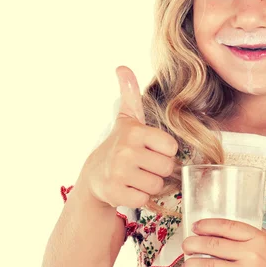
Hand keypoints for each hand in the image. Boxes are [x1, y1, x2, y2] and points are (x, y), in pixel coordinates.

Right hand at [77, 65, 179, 209]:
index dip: (164, 150)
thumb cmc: (120, 144)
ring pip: (157, 185)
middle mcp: (126, 151)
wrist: (95, 174)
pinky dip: (140, 197)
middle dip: (159, 169)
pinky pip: (144, 199)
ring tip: (137, 176)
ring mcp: (119, 173)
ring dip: (150, 184)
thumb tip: (122, 67)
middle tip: (144, 165)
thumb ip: (130, 93)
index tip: (151, 148)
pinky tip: (129, 188)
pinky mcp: (115, 193)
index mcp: (135, 132)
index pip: (171, 147)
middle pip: (167, 167)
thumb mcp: (127, 118)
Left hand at [181, 218, 265, 266]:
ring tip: (186, 266)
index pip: (227, 227)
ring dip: (192, 265)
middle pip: (214, 245)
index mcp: (258, 238)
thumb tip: (217, 233)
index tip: (196, 227)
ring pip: (210, 266)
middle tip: (186, 245)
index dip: (208, 225)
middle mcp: (251, 254)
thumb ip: (247, 238)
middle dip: (194, 244)